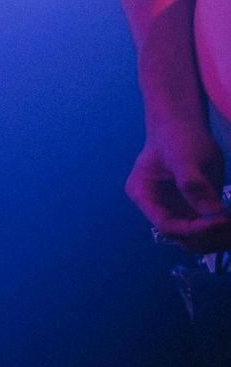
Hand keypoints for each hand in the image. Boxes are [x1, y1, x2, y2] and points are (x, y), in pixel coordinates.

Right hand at [126, 120, 230, 252]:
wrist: (184, 126)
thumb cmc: (177, 137)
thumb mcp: (184, 156)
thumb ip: (193, 184)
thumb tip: (212, 212)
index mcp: (144, 195)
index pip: (166, 225)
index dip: (193, 229)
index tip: (221, 219)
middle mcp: (159, 208)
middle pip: (181, 239)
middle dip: (208, 237)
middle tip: (230, 223)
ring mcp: (177, 210)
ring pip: (197, 240)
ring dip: (218, 237)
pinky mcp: (195, 209)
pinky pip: (209, 230)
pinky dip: (223, 230)